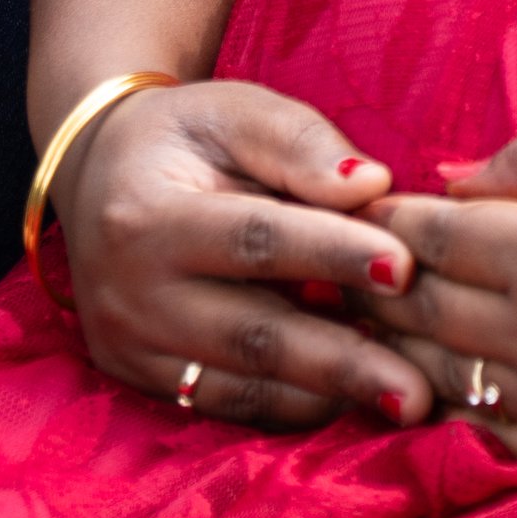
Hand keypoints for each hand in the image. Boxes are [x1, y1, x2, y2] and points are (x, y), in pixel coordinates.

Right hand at [54, 76, 431, 429]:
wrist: (98, 174)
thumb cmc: (186, 136)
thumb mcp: (234, 111)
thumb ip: (299, 143)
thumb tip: (370, 186)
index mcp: (147, 216)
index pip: (254, 240)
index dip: (331, 253)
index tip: (404, 267)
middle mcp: (131, 295)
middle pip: (251, 335)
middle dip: (341, 362)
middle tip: (418, 388)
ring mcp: (133, 347)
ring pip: (243, 387)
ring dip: (327, 397)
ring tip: (404, 400)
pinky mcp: (144, 380)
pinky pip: (229, 406)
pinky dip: (295, 407)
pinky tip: (354, 400)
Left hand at [376, 127, 516, 458]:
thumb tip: (455, 176)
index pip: (430, 236)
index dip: (383, 221)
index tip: (351, 208)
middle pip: (418, 311)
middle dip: (368, 286)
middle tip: (329, 269)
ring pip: (441, 378)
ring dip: (393, 351)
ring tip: (359, 329)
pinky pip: (491, 432)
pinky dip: (451, 409)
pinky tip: (436, 389)